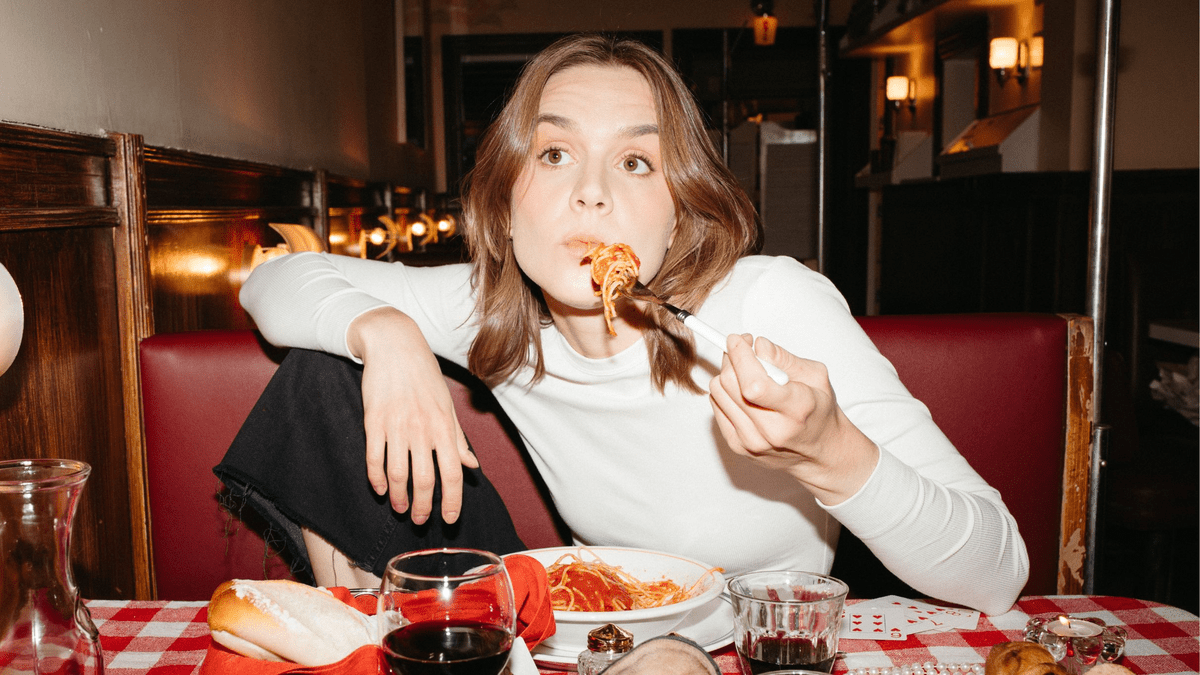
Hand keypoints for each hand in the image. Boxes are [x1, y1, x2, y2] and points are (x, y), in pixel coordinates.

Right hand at [348, 307, 477, 524]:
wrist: (395, 346)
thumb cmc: (425, 377)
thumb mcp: (447, 407)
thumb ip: (458, 439)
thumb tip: (472, 466)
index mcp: (444, 427)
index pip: (452, 473)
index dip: (452, 501)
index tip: (449, 519)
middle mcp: (421, 429)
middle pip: (424, 480)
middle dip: (422, 507)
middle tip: (420, 520)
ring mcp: (396, 426)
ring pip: (397, 474)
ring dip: (398, 498)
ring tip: (400, 508)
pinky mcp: (373, 421)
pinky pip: (374, 458)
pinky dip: (376, 479)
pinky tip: (380, 489)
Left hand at [708, 334, 877, 504]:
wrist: (819, 452)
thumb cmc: (818, 411)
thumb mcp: (816, 377)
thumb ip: (785, 359)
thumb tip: (758, 346)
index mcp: (797, 409)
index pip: (754, 383)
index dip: (740, 356)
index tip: (738, 340)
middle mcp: (772, 429)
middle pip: (730, 383)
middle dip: (733, 357)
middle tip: (744, 349)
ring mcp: (752, 441)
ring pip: (718, 392)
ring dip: (727, 373)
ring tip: (746, 372)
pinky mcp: (738, 446)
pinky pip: (716, 406)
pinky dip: (725, 392)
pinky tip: (742, 392)